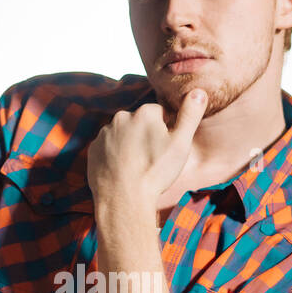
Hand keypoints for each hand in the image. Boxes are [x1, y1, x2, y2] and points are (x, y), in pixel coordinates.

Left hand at [87, 88, 207, 204]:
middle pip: (140, 123)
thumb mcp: (181, 144)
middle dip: (146, 136)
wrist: (123, 200)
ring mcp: (104, 134)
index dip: (166, 130)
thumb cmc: (155, 172)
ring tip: (137, 167)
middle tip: (152, 159)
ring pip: (123, 135)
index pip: (160, 114)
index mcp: (144, 113)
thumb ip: (190, 115)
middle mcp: (121, 117)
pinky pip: (108, 148)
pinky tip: (123, 171)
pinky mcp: (93, 149)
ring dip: (130, 145)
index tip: (165, 149)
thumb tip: (198, 92)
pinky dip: (115, 156)